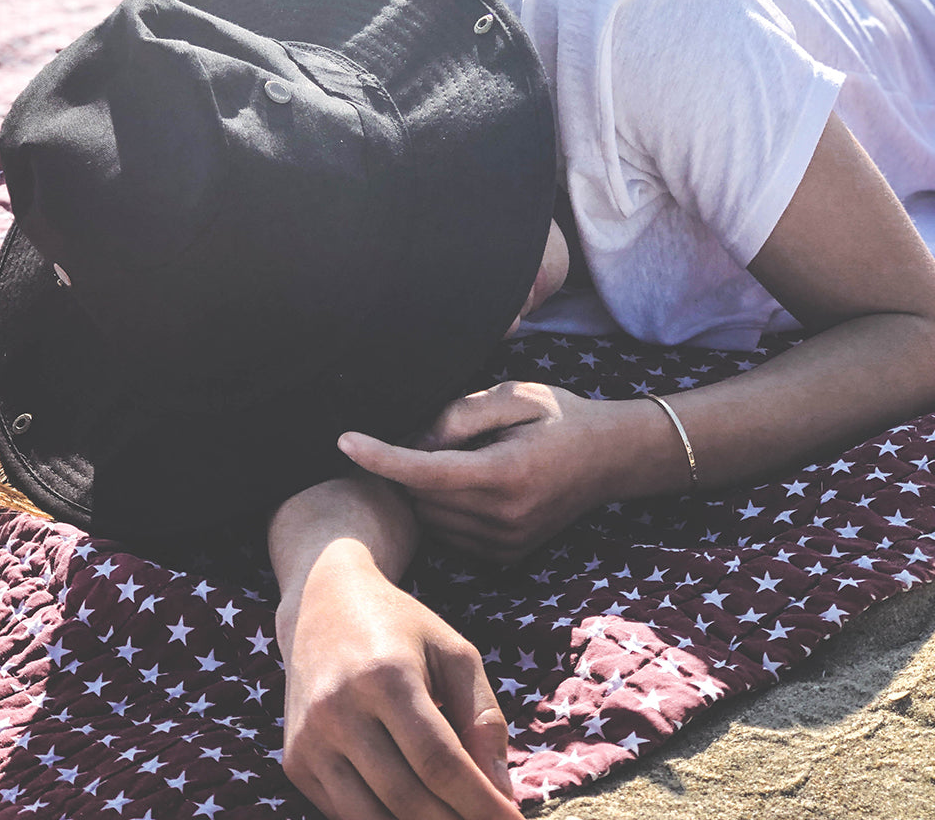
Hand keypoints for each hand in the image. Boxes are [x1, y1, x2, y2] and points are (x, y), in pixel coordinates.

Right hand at [277, 541, 521, 819]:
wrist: (321, 604)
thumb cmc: (400, 628)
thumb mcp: (453, 652)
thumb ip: (483, 716)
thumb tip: (502, 792)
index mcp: (386, 675)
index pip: (438, 760)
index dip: (479, 802)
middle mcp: (339, 709)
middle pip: (407, 797)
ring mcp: (310, 739)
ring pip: (371, 818)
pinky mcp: (296, 761)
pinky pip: (344, 813)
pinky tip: (416, 812)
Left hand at [339, 382, 636, 561]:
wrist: (610, 458)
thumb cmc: (559, 417)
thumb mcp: (514, 396)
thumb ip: (460, 415)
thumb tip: (415, 442)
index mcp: (506, 472)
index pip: (424, 471)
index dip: (379, 456)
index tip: (344, 441)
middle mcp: (504, 517)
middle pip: (422, 495)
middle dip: (410, 466)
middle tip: (433, 436)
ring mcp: (506, 543)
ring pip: (431, 518)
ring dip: (427, 490)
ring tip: (463, 460)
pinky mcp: (506, 557)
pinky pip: (450, 535)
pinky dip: (445, 510)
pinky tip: (471, 486)